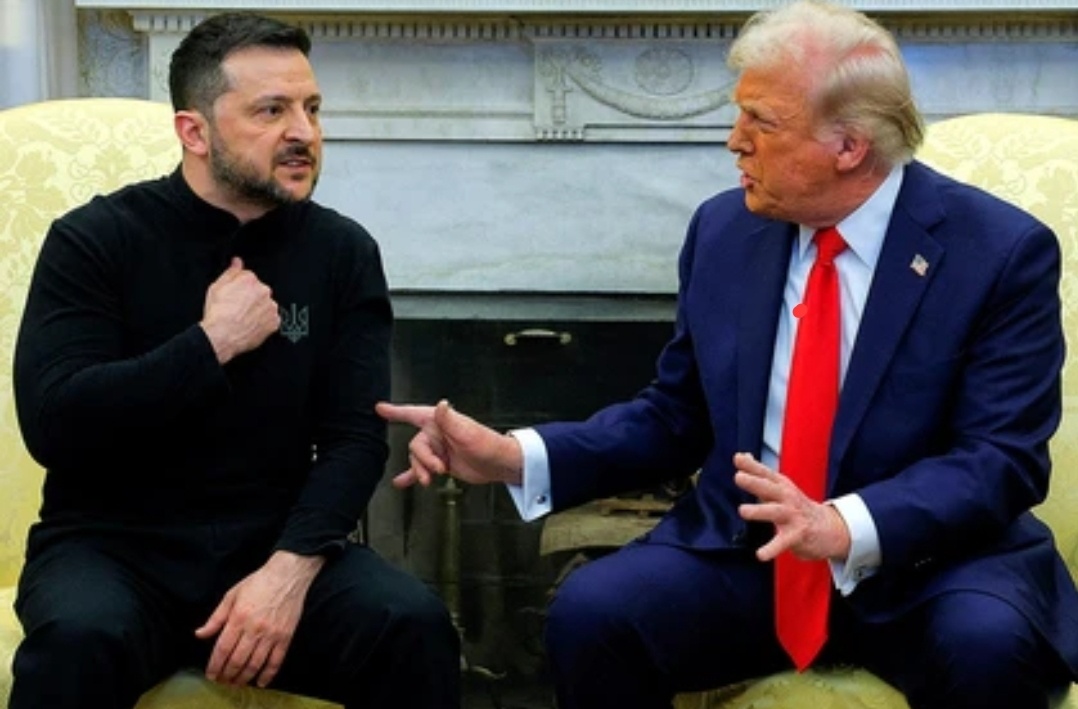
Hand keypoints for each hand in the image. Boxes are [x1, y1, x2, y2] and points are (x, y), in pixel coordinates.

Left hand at [195, 551, 322, 686]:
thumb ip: (216, 618)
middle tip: (222, 681)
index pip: (222, 649)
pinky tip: (260, 682)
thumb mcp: (231, 595)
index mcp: (238, 618)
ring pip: (255, 664)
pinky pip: (276, 660)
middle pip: (237, 660)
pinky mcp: (285, 636)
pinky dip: (268, 674)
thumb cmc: (259, 582)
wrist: (287, 575)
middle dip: (227, 675)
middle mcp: (254, 629)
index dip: (215, 665)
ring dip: (244, 678)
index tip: (211, 674)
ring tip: (237, 683)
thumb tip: (200, 634)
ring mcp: (271, 634)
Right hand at [200, 257, 280, 363]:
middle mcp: (264, 291)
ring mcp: (270, 307)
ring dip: (258, 309)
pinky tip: (250, 324)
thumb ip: (230, 272)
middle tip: (238, 308)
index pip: (248, 278)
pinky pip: (270, 319)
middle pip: (259, 290)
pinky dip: (263, 321)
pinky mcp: (274, 322)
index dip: (239, 287)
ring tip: (243, 317)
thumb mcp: (216, 287)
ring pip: (265, 304)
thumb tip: (237, 262)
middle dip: (250, 297)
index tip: (234, 295)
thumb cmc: (218, 313)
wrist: (222, 335)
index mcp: (250, 280)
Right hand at [375, 399, 522, 488]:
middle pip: (415, 446)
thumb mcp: (468, 432)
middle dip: (423, 460)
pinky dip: (412, 475)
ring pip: (417, 460)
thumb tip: (441, 405)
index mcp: (440, 422)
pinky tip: (401, 482)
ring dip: (420, 471)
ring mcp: (439, 450)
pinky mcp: (442, 464)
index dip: (396, 411)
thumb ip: (450, 420)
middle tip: (439, 469)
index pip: (413, 413)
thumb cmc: (488, 445)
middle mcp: (437, 434)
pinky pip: (422, 469)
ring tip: (429, 480)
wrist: (499, 465)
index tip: (380, 408)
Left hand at [733, 452, 850, 562]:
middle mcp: (787, 498)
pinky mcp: (797, 535)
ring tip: (743, 511)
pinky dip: (771, 548)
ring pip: (775, 512)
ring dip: (759, 511)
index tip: (738, 458)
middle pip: (770, 488)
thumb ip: (759, 474)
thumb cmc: (796, 505)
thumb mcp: (780, 487)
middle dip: (755, 482)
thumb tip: (741, 456)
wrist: (829, 528)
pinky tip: (760, 554)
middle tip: (738, 478)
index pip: (765, 473)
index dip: (752, 465)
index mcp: (781, 486)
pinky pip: (782, 542)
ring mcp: (793, 516)